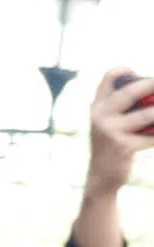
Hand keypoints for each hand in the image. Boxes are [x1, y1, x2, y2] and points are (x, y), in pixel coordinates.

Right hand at [86, 69, 153, 197]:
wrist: (101, 175)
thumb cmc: (112, 145)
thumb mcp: (109, 123)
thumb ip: (122, 107)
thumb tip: (150, 94)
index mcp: (97, 106)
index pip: (108, 78)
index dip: (124, 70)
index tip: (138, 73)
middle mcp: (100, 115)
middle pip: (131, 91)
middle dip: (153, 84)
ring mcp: (111, 130)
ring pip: (147, 114)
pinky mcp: (122, 146)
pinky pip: (150, 136)